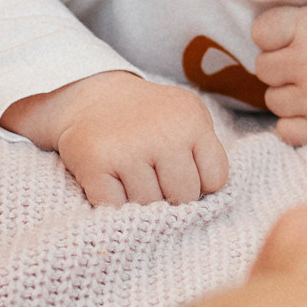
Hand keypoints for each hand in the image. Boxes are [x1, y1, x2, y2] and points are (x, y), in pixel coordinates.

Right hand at [2, 71, 230, 205]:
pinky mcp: (94, 164)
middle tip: (154, 176)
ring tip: (131, 176)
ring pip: (151, 207)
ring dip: (142, 201)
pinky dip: (114, 204)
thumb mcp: (189, 117)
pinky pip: (116, 208)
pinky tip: (112, 183)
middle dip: (171, 194)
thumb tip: (206, 200)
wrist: (91, 98)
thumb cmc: (149, 117)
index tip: (182, 170)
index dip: (201, 182)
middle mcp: (162, 134)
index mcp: (191, 120)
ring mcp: (126, 150)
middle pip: (184, 197)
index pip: (215, 180)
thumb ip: (206, 152)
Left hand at [251, 0, 306, 146]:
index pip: (259, 33)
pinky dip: (295, 123)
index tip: (292, 35)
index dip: (273, 34)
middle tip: (306, 59)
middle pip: (262, 68)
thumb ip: (293, 8)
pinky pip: (286, 131)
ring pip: (272, 100)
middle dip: (280, 63)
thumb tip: (258, 22)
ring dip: (289, 93)